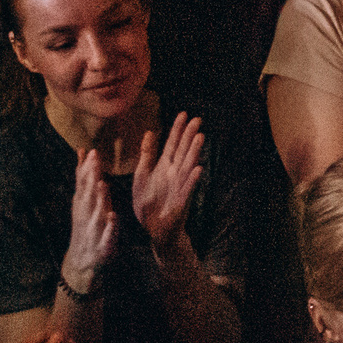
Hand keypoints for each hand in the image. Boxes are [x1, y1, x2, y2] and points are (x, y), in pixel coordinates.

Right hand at [60, 147, 119, 294]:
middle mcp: (86, 214)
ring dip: (99, 199)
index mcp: (82, 202)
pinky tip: (113, 216)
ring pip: (96, 212)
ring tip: (103, 184)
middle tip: (95, 159)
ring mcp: (94, 229)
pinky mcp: (103, 245)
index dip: (87, 167)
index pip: (83, 182)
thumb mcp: (82, 199)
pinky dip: (109, 227)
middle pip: (88, 193)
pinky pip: (107, 235)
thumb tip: (82, 150)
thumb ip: (83, 176)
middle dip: (91, 176)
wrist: (81, 262)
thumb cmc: (85, 224)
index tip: (92, 150)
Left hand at [130, 112, 206, 254]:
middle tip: (197, 119)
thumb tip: (149, 131)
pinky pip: (188, 188)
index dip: (177, 129)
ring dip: (194, 152)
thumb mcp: (142, 175)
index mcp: (164, 166)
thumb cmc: (148, 202)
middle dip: (189, 135)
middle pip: (183, 150)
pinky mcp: (181, 201)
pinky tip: (199, 169)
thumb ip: (146, 154)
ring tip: (200, 137)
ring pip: (188, 165)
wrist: (153, 228)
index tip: (183, 114)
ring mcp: (180, 186)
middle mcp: (174, 173)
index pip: (172, 143)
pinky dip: (193, 179)